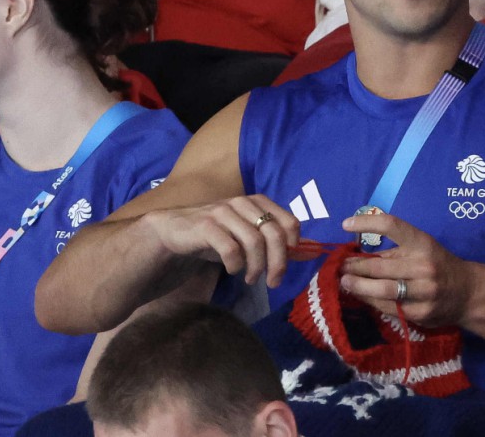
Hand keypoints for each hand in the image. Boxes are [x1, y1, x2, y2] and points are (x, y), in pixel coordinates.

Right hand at [144, 194, 300, 286]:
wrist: (173, 233)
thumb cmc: (216, 236)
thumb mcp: (247, 237)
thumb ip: (274, 242)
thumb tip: (310, 251)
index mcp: (257, 202)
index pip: (288, 221)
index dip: (293, 245)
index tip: (288, 262)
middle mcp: (242, 203)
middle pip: (274, 233)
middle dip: (278, 262)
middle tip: (273, 281)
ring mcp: (223, 213)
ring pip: (254, 241)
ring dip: (256, 266)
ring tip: (250, 278)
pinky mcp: (205, 226)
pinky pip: (230, 248)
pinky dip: (235, 264)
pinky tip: (232, 270)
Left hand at [339, 213, 473, 326]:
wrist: (467, 293)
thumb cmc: (437, 263)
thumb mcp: (420, 248)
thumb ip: (392, 251)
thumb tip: (355, 257)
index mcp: (422, 243)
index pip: (391, 226)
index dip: (366, 223)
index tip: (346, 224)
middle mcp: (423, 266)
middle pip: (379, 266)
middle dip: (355, 267)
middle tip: (340, 267)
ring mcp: (423, 292)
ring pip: (381, 290)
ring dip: (358, 286)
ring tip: (345, 282)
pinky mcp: (420, 313)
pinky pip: (388, 308)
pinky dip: (371, 301)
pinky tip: (362, 296)